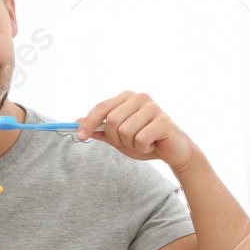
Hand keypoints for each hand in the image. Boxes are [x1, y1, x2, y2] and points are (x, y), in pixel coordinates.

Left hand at [76, 91, 194, 171]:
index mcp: (127, 97)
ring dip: (131, 145)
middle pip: (112, 121)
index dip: (88, 122)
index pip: (102, 107)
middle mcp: (140, 97)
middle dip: (116, 139)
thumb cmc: (146, 141)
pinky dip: (143, 148)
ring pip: (125, 132)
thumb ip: (100, 130)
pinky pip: (140, 139)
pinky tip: (153, 145)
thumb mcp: (118, 138)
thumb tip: (76, 122)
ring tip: (143, 143)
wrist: (173, 151)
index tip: (80, 136)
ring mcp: (153, 107)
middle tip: (128, 143)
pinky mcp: (163, 120)